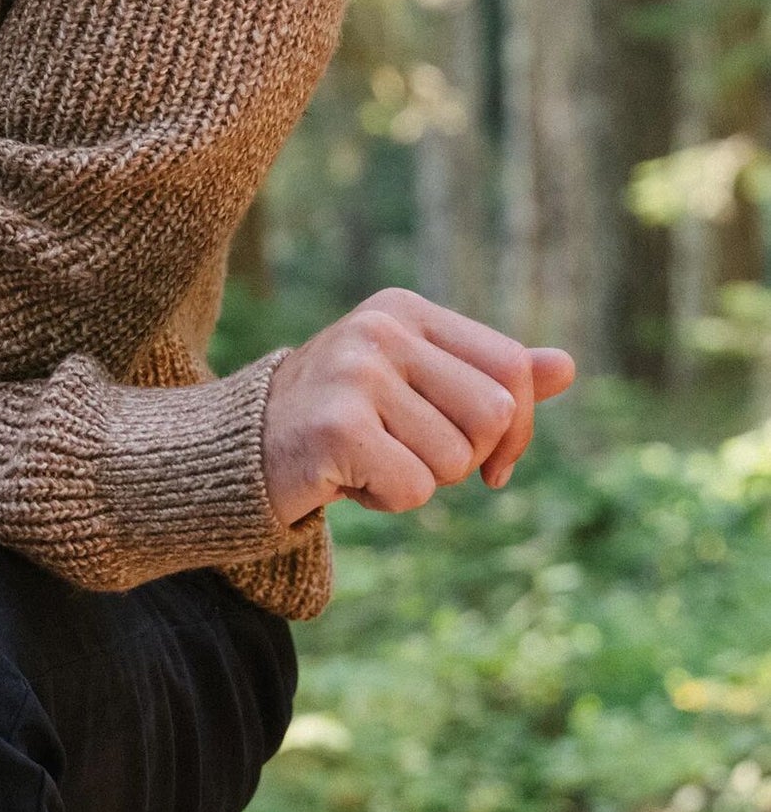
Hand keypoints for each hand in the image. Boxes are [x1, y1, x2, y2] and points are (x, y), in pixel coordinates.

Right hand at [262, 288, 574, 525]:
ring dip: (420, 481)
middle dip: (466, 458)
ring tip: (369, 461)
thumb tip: (566, 365)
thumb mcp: (416, 383)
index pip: (513, 368)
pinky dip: (387, 501)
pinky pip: (414, 489)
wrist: (245, 448)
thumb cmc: (343, 417)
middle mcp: (379, 329)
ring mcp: (355, 373)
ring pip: (454, 460)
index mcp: (403, 310)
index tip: (493, 466)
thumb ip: (486, 375)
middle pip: (493, 414)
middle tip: (411, 456)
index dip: (518, 430)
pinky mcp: (336, 426)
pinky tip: (348, 480)